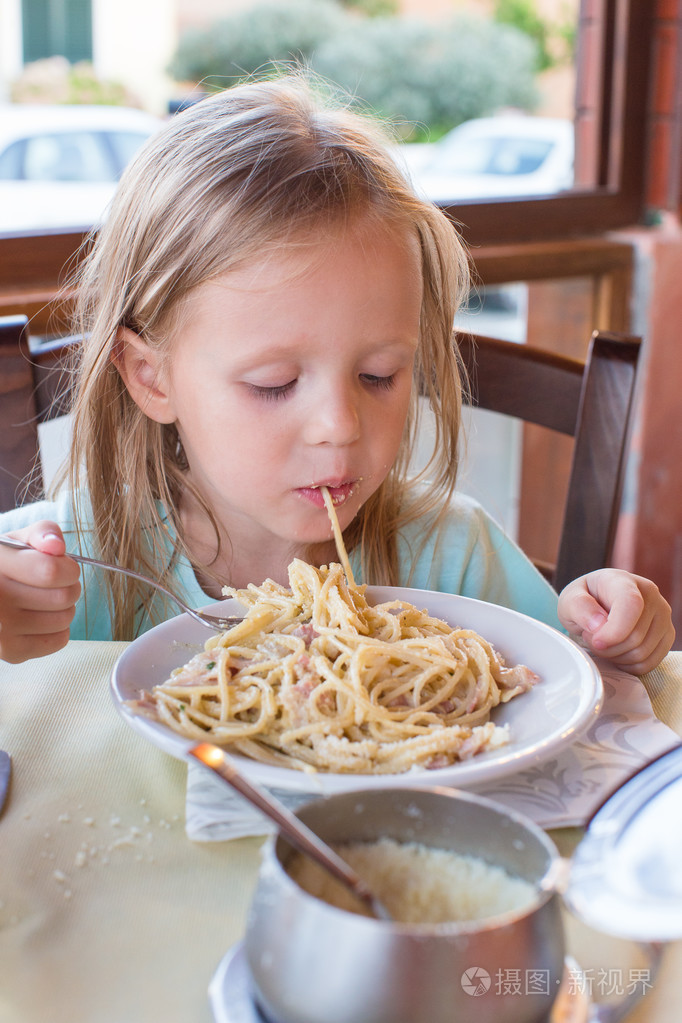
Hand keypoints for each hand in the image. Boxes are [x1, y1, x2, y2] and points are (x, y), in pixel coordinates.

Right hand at [0, 521, 80, 662]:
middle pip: (63, 597)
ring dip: (65, 607)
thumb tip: (56, 547)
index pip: (50, 572)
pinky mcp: (11, 653)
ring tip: (46, 600)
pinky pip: (60, 640)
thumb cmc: (8, 564)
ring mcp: (1, 631)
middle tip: (56, 584)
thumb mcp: (20, 540)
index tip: (64, 566)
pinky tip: (39, 618)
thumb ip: (43, 532)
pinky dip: (58, 629)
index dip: (68, 568)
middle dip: (69, 586)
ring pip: (65, 619)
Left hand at [557, 568, 674, 674]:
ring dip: (616, 656)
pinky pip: (649, 663)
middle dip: (607, 646)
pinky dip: (628, 665)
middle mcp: (650, 595)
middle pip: (635, 636)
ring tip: (603, 642)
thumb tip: (598, 624)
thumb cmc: (584, 601)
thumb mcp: (569, 600)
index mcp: (624, 581)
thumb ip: (579, 607)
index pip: (631, 605)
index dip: (614, 631)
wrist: (597, 604)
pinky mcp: (666, 635)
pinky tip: (616, 652)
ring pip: (642, 653)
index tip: (596, 641)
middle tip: (591, 638)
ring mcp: (662, 616)